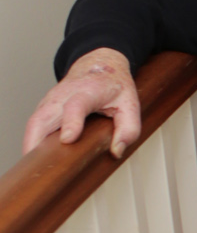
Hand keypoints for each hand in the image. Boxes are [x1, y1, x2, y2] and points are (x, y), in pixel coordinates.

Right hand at [24, 49, 140, 158]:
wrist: (99, 64)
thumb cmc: (114, 86)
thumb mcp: (130, 104)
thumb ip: (129, 129)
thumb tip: (116, 151)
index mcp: (87, 91)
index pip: (75, 106)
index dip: (71, 122)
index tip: (68, 140)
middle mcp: (63, 95)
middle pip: (42, 117)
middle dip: (36, 141)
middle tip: (38, 166)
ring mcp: (51, 102)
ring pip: (34, 124)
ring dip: (30, 145)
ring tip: (33, 168)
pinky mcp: (45, 108)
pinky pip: (34, 126)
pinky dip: (32, 142)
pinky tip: (36, 159)